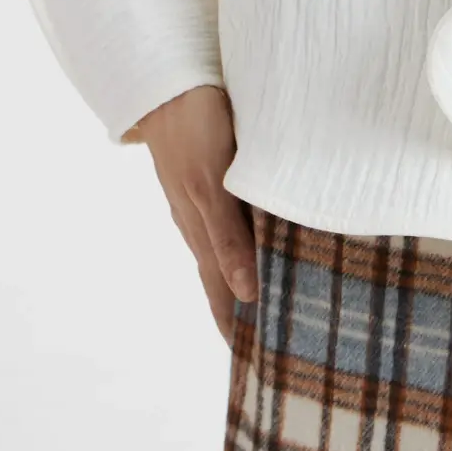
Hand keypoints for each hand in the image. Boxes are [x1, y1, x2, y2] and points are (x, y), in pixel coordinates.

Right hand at [122, 84, 257, 349]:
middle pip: (227, 283)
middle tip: (277, 352)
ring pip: (233, 255)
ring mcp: (206, 203)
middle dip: (249, 316)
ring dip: (255, 282)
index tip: (258, 369)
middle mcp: (203, 224)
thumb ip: (227, 237)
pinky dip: (255, 246)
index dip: (237, 332)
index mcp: (203, 232)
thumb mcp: (209, 187)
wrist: (171, 81)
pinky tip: (273, 246)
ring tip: (281, 309)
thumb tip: (248, 293)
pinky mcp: (215, 181)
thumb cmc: (192, 128)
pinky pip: (238, 224)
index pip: (223, 298)